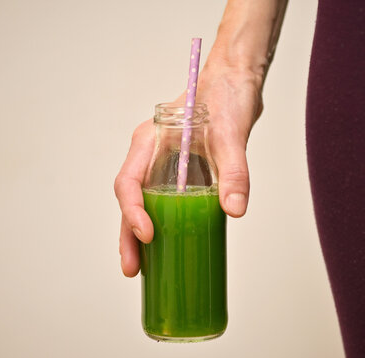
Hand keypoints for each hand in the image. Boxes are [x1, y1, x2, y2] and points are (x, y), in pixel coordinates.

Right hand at [114, 64, 263, 276]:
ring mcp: (160, 164)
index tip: (148, 234)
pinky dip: (160, 224)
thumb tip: (234, 211)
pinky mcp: (176, 172)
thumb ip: (234, 171)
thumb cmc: (227, 96)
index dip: (134, 211)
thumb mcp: (232, 134)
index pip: (130, 181)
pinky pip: (161, 201)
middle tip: (132, 268)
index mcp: (150, 140)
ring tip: (141, 268)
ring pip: (141, 204)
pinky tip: (165, 247)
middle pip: (130, 200)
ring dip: (138, 235)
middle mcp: (149, 155)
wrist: (235, 81)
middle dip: (128, 235)